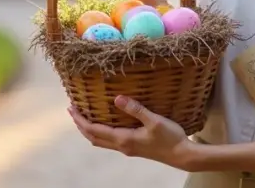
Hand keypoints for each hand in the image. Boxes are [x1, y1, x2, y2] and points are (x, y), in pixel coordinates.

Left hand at [69, 95, 194, 170]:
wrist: (182, 155)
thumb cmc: (170, 138)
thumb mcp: (154, 121)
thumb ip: (135, 109)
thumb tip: (117, 98)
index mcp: (123, 139)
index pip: (93, 130)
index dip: (80, 120)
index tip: (72, 108)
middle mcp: (122, 146)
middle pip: (93, 137)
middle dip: (81, 124)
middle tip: (73, 110)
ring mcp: (127, 148)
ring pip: (100, 141)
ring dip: (89, 129)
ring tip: (85, 116)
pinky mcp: (133, 148)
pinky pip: (110, 141)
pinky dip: (101, 132)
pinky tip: (106, 123)